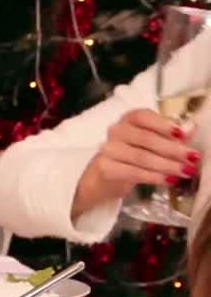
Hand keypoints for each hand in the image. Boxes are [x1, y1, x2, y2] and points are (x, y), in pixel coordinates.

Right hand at [72, 108, 198, 217]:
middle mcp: (116, 130)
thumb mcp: (153, 142)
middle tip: (191, 159)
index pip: (143, 116)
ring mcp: (109, 149)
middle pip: (146, 138)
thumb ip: (172, 136)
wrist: (105, 175)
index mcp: (129, 119)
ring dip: (166, 165)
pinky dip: (154, 177)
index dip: (163, 125)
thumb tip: (190, 129)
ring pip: (141, 157)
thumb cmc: (133, 154)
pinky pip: (134, 172)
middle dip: (172, 149)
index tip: (182, 135)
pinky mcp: (106, 167)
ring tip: (184, 171)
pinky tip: (168, 180)